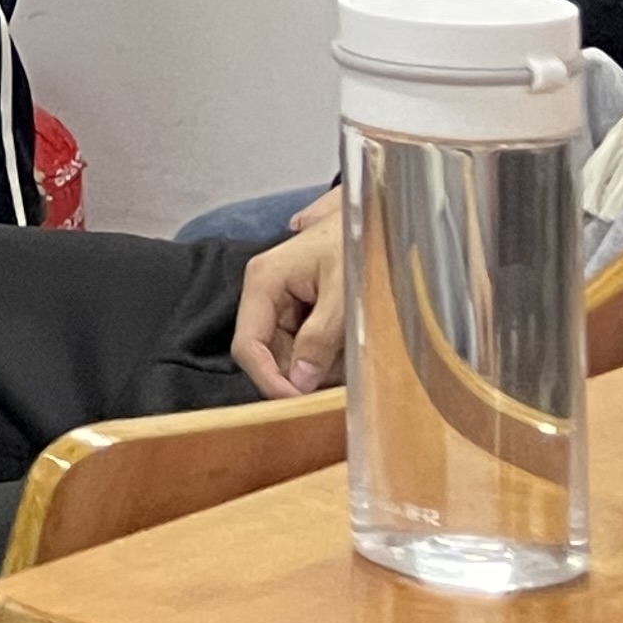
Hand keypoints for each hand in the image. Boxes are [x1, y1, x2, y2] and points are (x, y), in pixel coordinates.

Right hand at [231, 215, 350, 398]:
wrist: (374, 216)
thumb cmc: (356, 243)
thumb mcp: (343, 292)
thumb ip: (320, 337)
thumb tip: (300, 382)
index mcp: (263, 282)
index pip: (248, 344)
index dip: (268, 380)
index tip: (298, 405)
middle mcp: (264, 293)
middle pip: (266, 352)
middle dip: (297, 376)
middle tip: (336, 390)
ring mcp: (280, 300)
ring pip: (286, 351)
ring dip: (314, 367)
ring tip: (349, 364)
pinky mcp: (298, 307)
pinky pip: (302, 343)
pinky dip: (324, 356)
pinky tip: (347, 352)